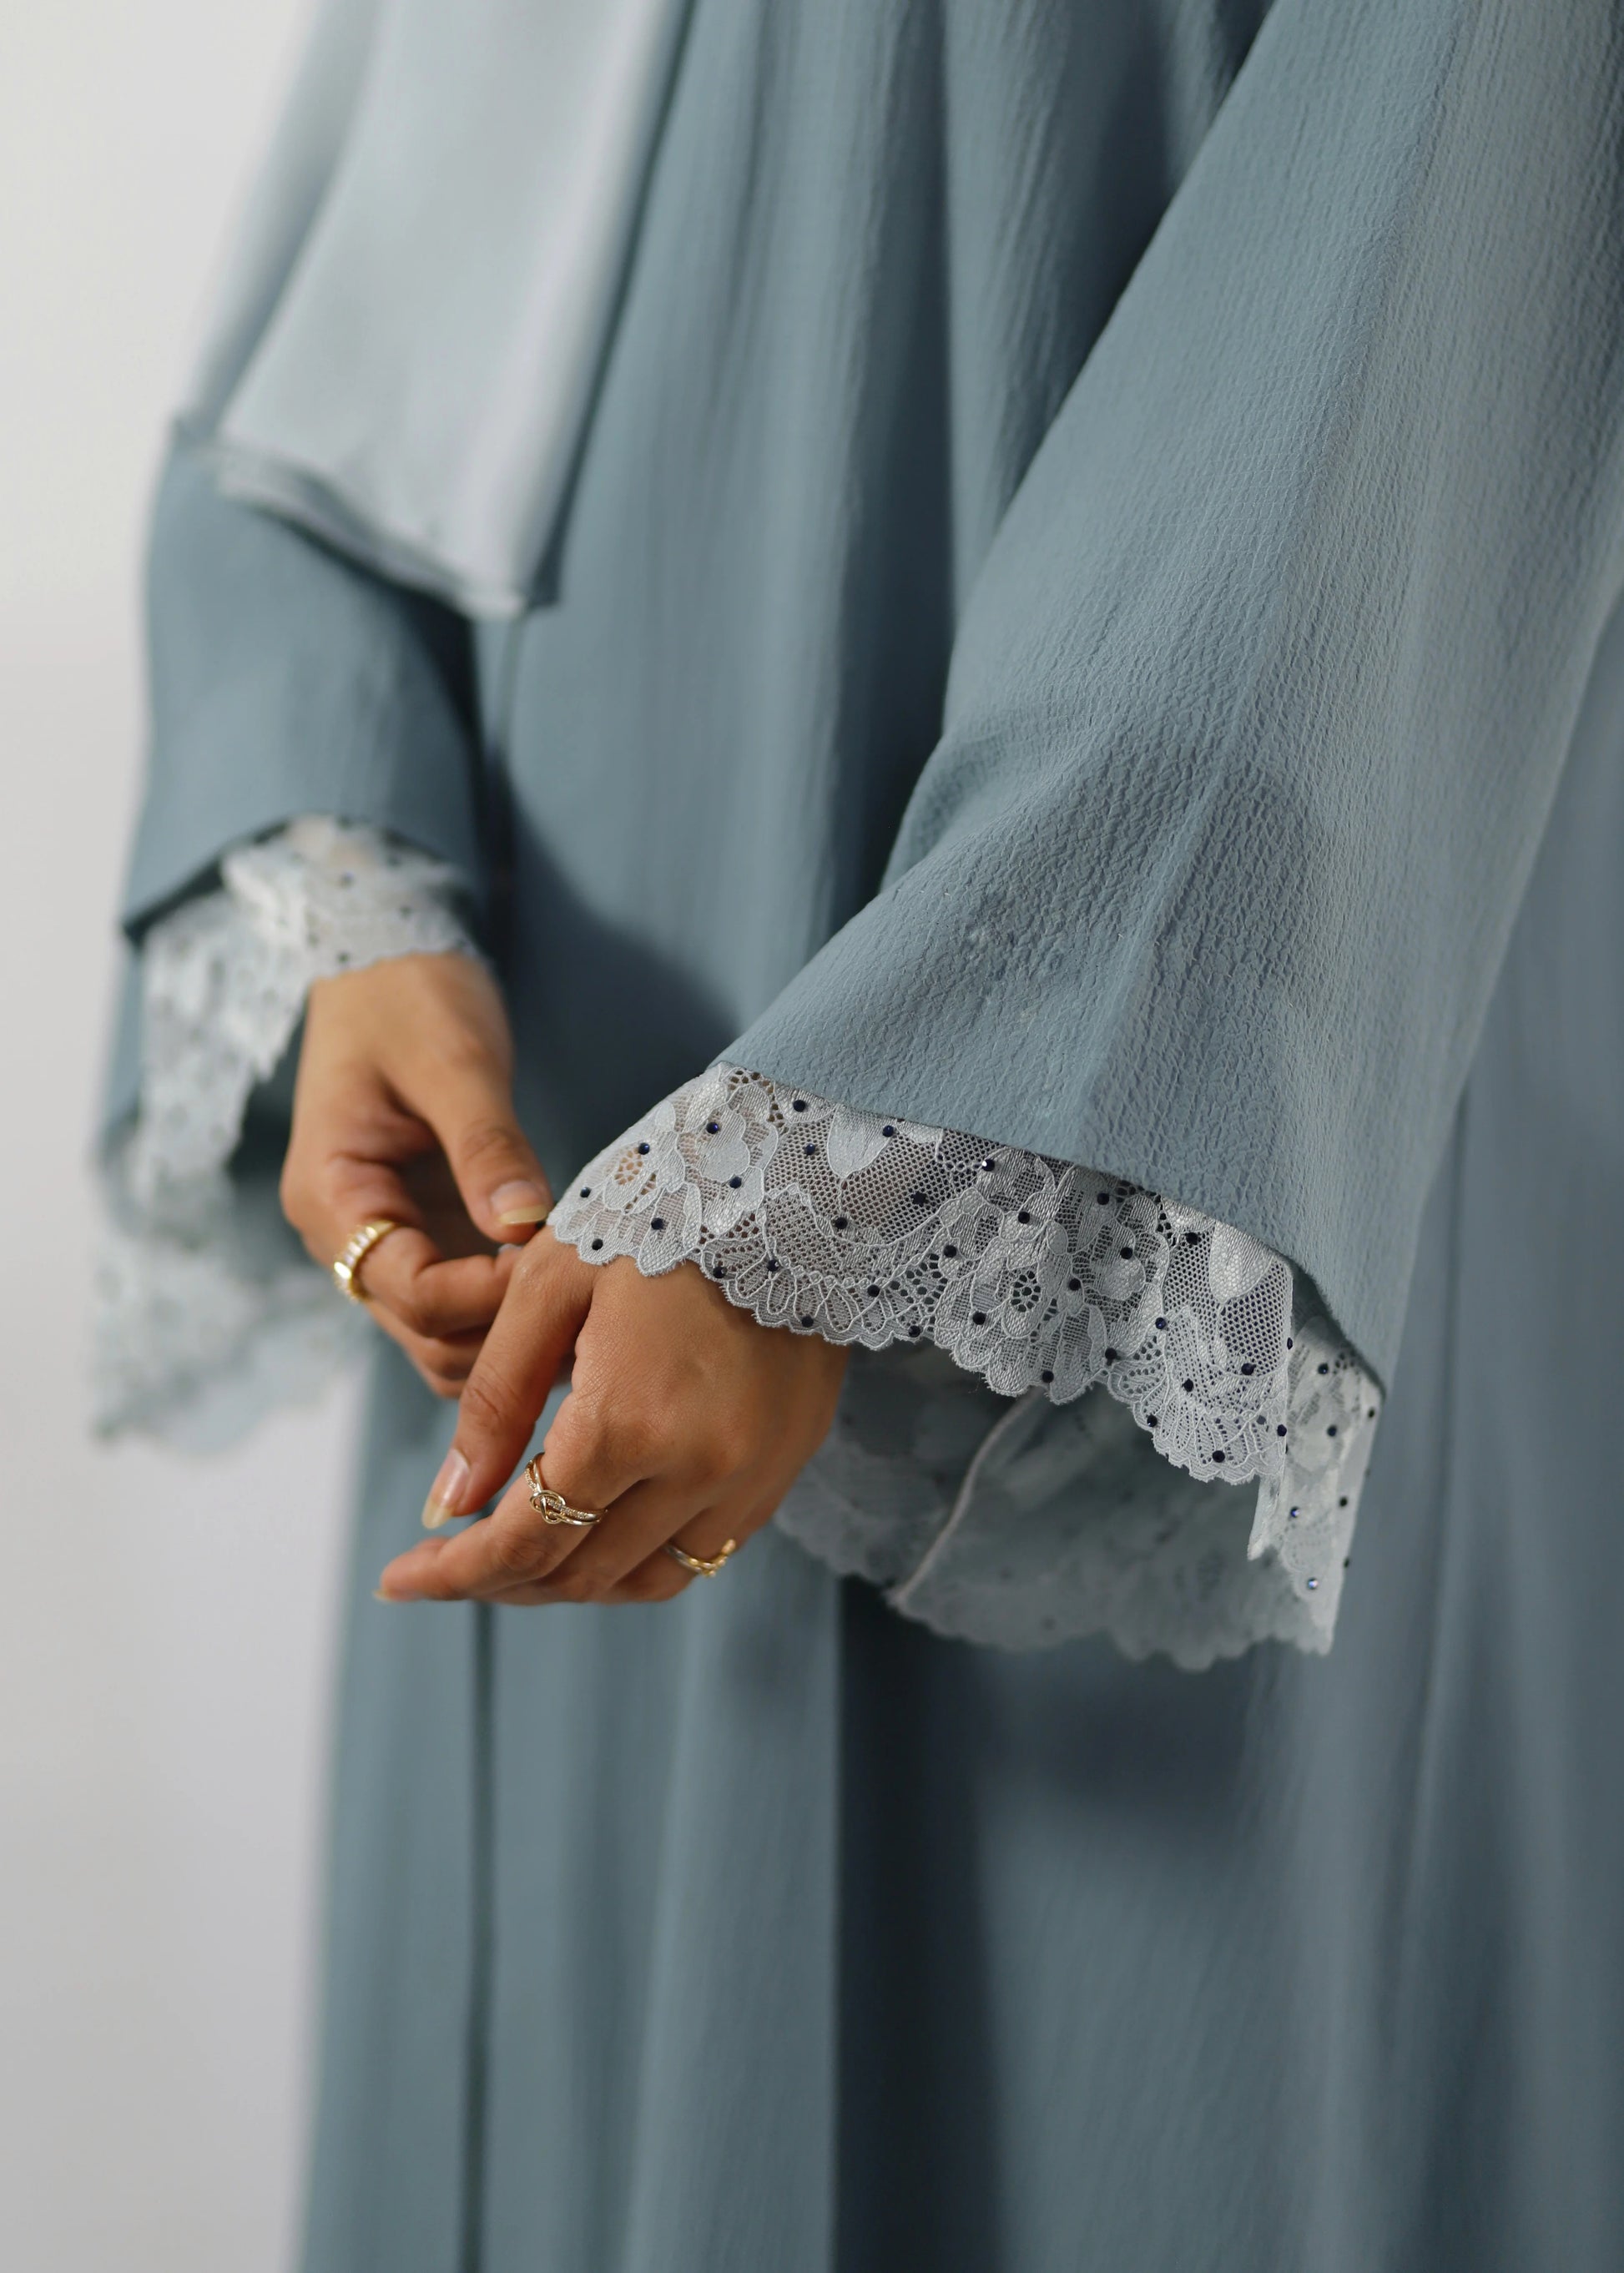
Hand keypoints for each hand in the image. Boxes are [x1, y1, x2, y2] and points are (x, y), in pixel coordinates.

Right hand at [280, 953, 551, 1394]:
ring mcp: (383, 1240)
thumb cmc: (408, 996)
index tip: (559, 1267)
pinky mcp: (420, 1231)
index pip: (409, 1292)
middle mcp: (344, 1237)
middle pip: (424, 1335)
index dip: (487, 1295)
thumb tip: (523, 1228)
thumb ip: (487, 1146)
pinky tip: (563, 1277)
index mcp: (331, 1196)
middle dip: (503, 1330)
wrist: (382, 958)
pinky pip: (460, 1299)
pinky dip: (507, 1304)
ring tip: (581, 1292)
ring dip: (507, 1330)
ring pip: (443, 1335)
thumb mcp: (455, 1061)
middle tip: (586, 1293)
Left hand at [376, 1233, 848, 1604]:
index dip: (455, 1574)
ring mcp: (752, 1476)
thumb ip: (495, 1402)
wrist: (795, 1185)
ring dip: (573, 1581)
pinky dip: (639, 1557)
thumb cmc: (657, 1214)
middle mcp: (698, 1470)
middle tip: (444, 1566)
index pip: (525, 1540)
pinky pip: (703, 1551)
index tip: (399, 1579)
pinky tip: (599, 1526)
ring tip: (517, 1559)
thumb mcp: (549, 1287)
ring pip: (645, 1580)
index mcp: (630, 1422)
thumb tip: (446, 1509)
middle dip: (500, 1581)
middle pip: (581, 1573)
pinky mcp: (785, 1465)